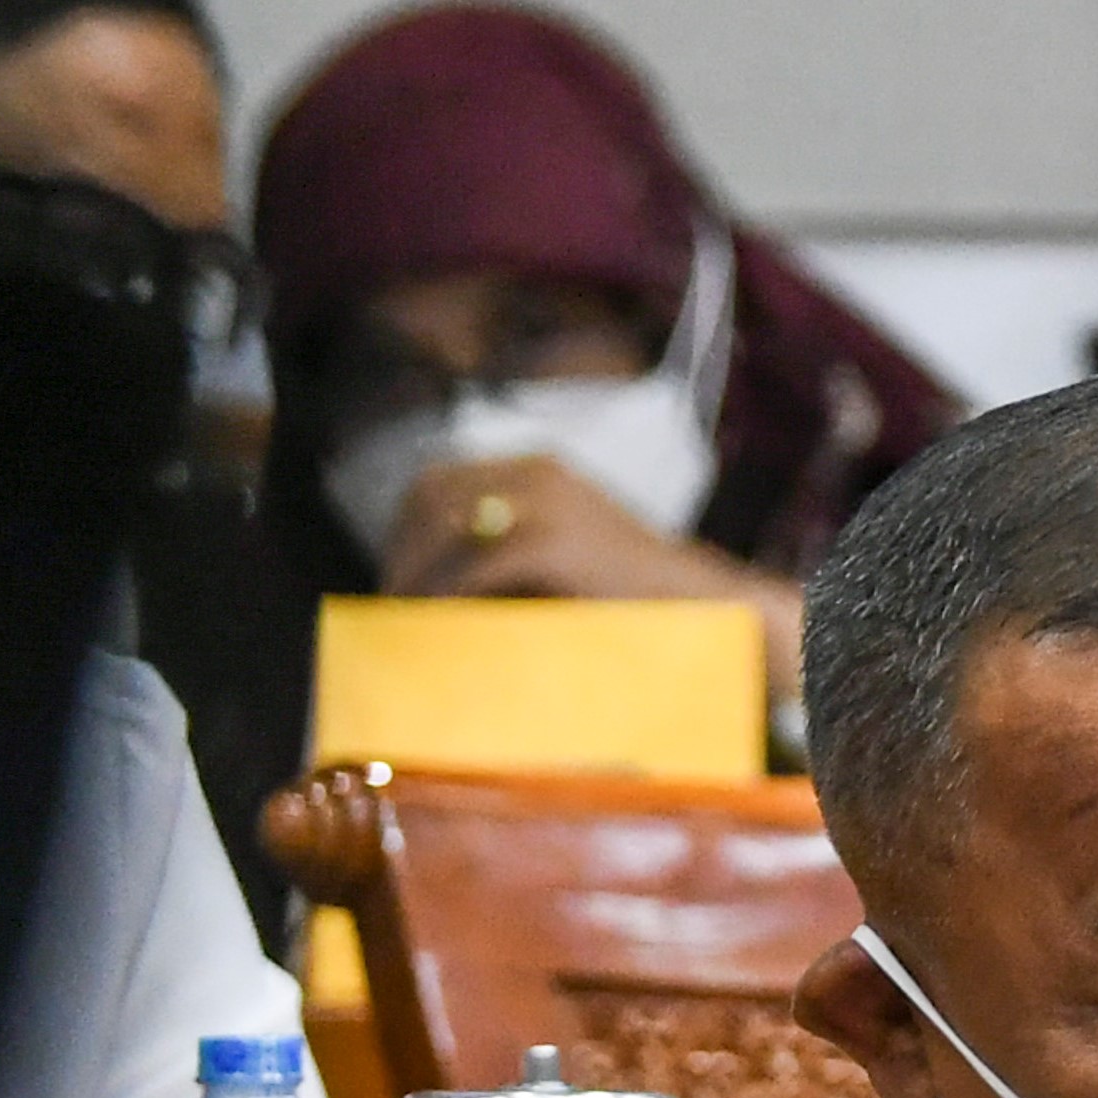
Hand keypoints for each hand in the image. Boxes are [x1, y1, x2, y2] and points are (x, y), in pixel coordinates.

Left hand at [375, 454, 803, 702]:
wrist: (707, 606)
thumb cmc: (638, 600)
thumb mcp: (568, 561)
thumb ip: (511, 559)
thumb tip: (443, 594)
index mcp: (538, 469)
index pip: (440, 481)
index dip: (407, 530)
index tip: (396, 579)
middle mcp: (536, 471)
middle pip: (430, 495)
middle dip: (402, 549)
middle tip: (390, 607)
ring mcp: (545, 501)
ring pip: (445, 526)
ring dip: (416, 574)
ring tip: (404, 623)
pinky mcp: (552, 541)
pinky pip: (476, 566)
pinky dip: (449, 597)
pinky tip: (439, 628)